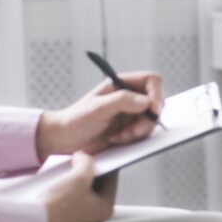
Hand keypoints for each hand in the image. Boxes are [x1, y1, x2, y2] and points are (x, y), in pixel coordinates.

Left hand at [36, 72, 163, 159]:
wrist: (64, 140)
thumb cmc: (75, 119)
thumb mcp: (98, 107)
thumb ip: (123, 101)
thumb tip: (147, 101)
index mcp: (122, 84)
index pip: (151, 81)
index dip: (157, 93)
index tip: (154, 109)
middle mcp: (129, 97)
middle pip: (155, 103)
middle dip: (147, 119)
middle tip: (134, 130)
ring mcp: (131, 114)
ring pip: (151, 120)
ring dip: (139, 131)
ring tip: (120, 136)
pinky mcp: (130, 128)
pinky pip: (144, 133)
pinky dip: (134, 138)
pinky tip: (118, 139)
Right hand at [44, 152, 116, 221]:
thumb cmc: (59, 204)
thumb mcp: (79, 177)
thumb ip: (86, 162)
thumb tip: (84, 157)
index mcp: (106, 209)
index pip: (111, 180)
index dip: (104, 164)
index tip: (98, 155)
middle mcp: (96, 217)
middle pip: (97, 186)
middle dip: (89, 172)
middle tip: (82, 160)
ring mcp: (80, 220)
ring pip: (83, 192)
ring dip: (77, 179)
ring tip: (70, 168)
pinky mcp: (65, 221)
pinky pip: (72, 199)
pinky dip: (69, 189)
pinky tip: (61, 179)